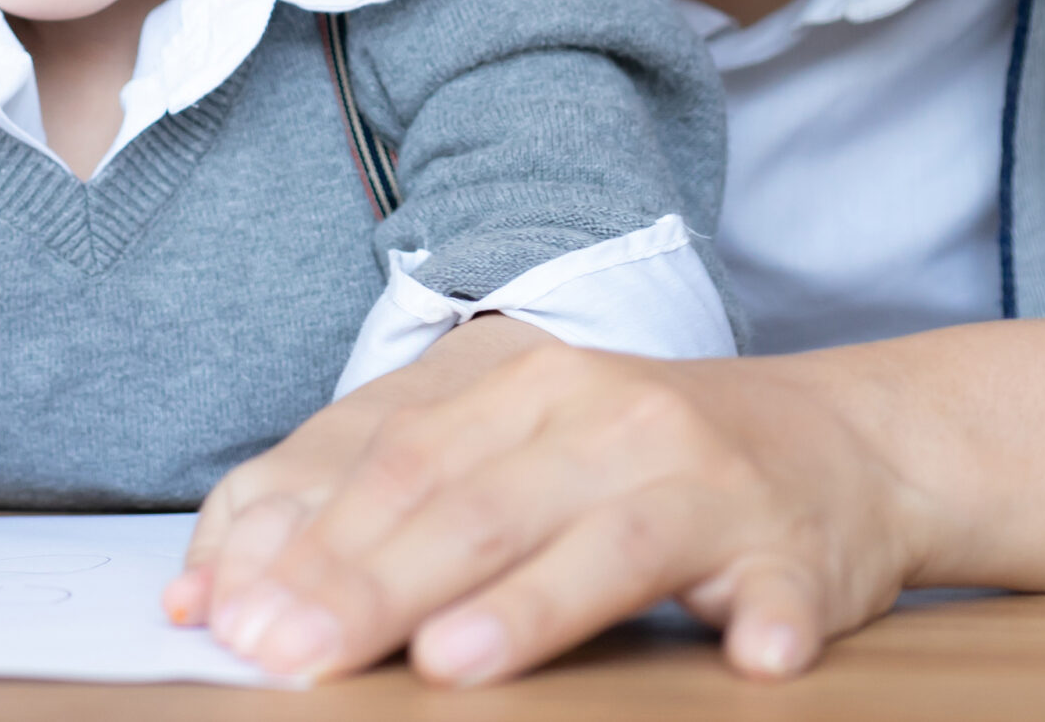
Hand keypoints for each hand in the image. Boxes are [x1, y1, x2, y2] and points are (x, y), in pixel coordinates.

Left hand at [182, 343, 926, 685]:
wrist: (835, 441)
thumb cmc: (626, 462)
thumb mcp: (495, 454)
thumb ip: (365, 510)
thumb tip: (209, 591)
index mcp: (514, 381)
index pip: (386, 457)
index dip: (302, 537)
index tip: (227, 612)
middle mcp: (599, 411)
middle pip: (468, 503)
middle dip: (368, 586)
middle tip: (290, 653)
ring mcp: (702, 476)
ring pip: (601, 539)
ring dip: (528, 607)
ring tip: (452, 663)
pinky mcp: (794, 547)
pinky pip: (778, 590)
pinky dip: (764, 624)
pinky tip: (749, 660)